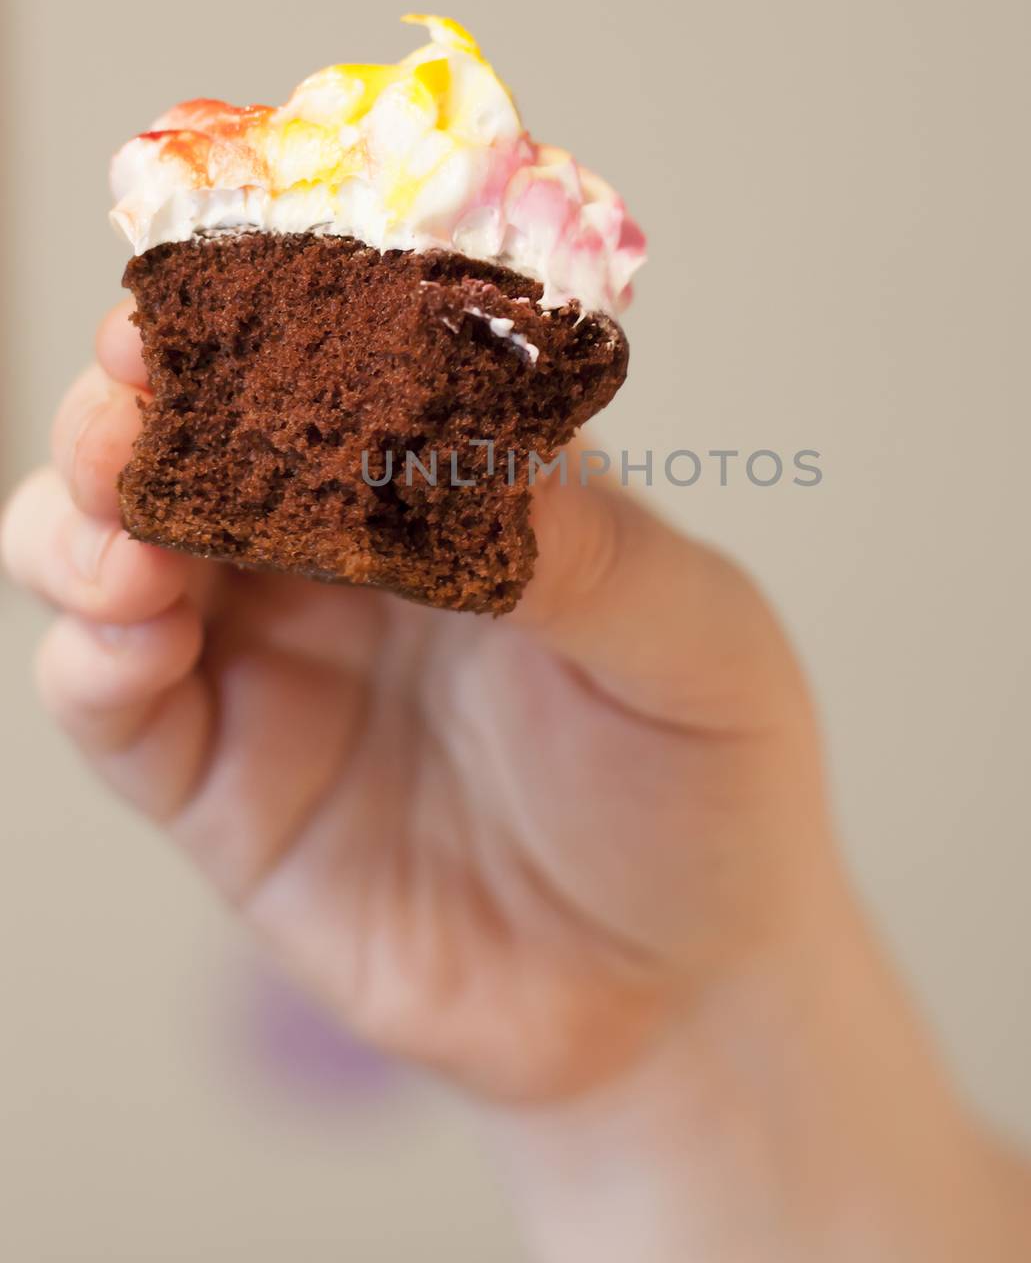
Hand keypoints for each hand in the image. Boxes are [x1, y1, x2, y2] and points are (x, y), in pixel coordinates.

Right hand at [2, 300, 824, 1102]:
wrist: (683, 985)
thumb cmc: (707, 782)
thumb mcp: (691, 645)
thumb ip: (585, 549)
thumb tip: (467, 460)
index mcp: (455, 481)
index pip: (337, 362)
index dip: (271, 315)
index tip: (220, 282)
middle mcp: (344, 554)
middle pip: (195, 439)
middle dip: (142, 401)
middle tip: (133, 391)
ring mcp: (275, 662)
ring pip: (115, 550)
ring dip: (87, 515)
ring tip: (127, 523)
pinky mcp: (226, 785)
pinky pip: (114, 705)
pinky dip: (88, 652)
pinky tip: (123, 633)